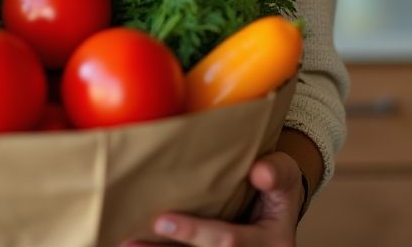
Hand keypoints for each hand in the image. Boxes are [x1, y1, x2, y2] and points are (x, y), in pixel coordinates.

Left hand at [122, 150, 301, 246]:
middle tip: (130, 242)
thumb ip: (277, 172)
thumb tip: (259, 172)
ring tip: (126, 246)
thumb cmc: (276, 186)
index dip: (194, 233)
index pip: (229, 241)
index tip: (162, 219)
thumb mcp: (285, 174)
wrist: (277, 206)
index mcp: (273, 244)